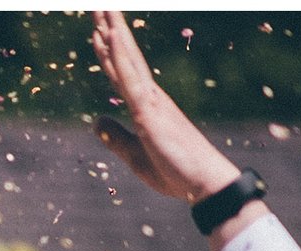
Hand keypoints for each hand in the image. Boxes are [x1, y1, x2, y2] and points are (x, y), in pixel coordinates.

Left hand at [89, 11, 243, 205]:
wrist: (204, 183)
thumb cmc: (175, 172)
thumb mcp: (135, 156)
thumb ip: (116, 138)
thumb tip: (96, 122)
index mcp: (144, 104)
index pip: (119, 71)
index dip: (106, 49)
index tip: (97, 26)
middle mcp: (148, 95)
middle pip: (121, 55)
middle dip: (108, 28)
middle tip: (96, 3)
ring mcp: (150, 100)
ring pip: (126, 59)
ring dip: (113, 32)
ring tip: (102, 7)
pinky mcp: (150, 112)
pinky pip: (131, 79)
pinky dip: (119, 58)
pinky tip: (110, 37)